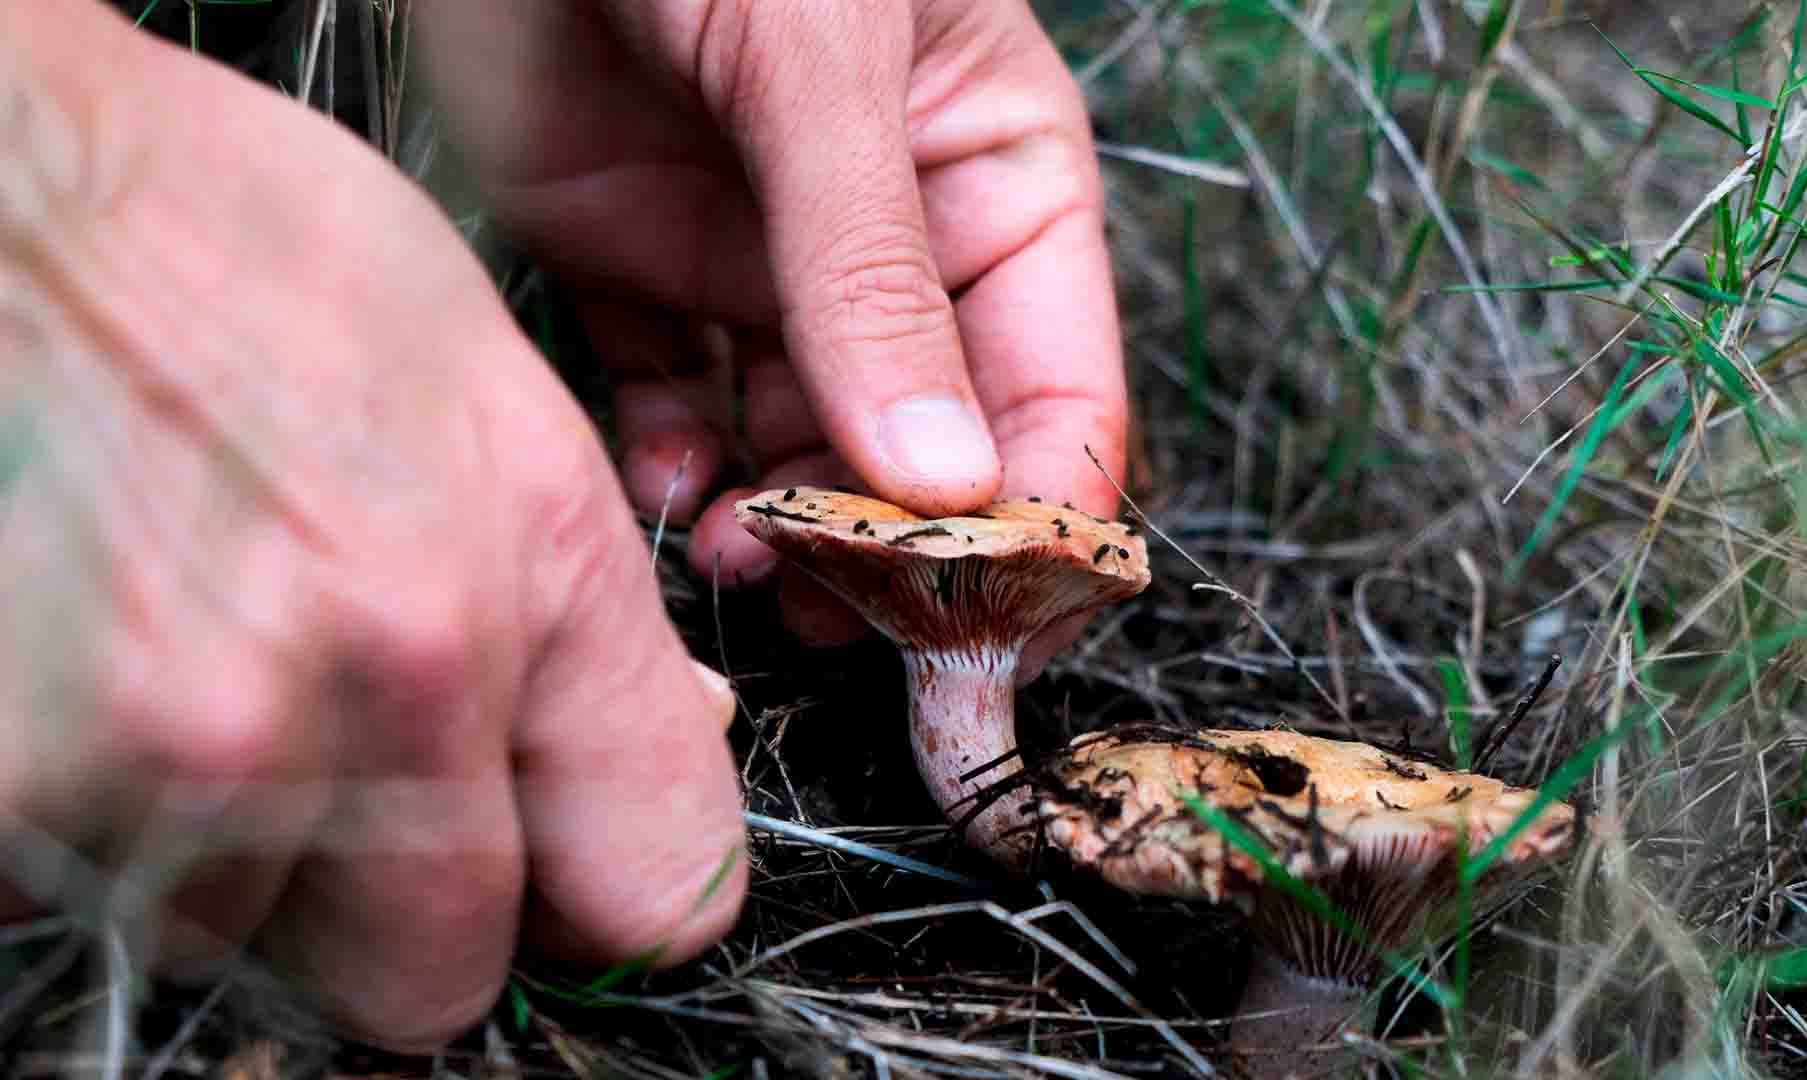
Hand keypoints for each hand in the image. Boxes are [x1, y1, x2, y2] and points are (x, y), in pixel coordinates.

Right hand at [0, 4, 743, 1049]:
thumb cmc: (225, 248)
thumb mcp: (489, 383)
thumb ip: (587, 608)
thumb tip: (666, 744)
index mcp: (520, 577)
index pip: (653, 891)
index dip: (608, 897)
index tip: (571, 877)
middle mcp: (366, 680)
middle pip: (431, 981)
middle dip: (397, 909)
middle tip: (340, 764)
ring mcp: (170, 747)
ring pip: (240, 944)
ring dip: (224, 853)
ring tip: (187, 665)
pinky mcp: (8, 788)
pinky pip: (76, 900)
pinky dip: (84, 826)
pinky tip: (91, 678)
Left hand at [413, 0, 1129, 649]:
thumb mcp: (824, 66)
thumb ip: (875, 273)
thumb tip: (947, 481)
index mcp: (999, 176)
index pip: (1060, 389)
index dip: (1039, 518)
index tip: (989, 626)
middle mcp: (898, 238)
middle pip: (933, 444)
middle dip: (897, 545)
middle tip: (845, 620)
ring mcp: (767, 259)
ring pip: (805, 446)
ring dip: (786, 528)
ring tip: (746, 568)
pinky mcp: (642, 264)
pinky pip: (677, 405)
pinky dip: (674, 470)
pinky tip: (664, 491)